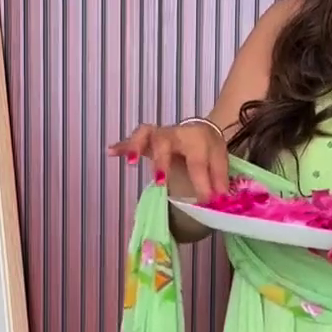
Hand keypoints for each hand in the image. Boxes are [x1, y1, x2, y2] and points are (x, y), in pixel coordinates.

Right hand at [107, 120, 228, 199]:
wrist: (201, 130)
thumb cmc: (208, 149)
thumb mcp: (220, 161)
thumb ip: (219, 180)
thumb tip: (220, 199)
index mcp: (197, 139)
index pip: (197, 161)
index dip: (201, 182)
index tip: (205, 200)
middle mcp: (176, 133)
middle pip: (165, 141)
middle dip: (161, 161)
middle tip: (160, 182)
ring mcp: (160, 135)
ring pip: (145, 133)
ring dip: (136, 146)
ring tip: (131, 162)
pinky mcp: (148, 140)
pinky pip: (132, 140)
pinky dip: (122, 146)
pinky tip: (111, 152)